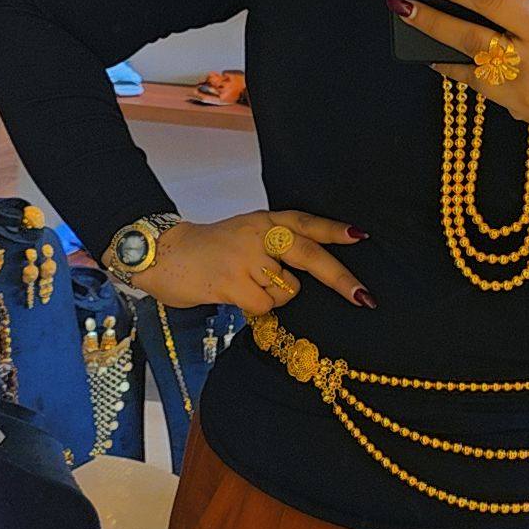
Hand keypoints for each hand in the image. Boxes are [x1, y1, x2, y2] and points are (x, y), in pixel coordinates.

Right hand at [132, 211, 374, 314]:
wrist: (163, 253)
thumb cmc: (210, 250)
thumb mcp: (245, 234)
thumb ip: (276, 245)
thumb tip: (310, 273)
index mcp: (265, 220)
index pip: (306, 222)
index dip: (334, 230)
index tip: (361, 237)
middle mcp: (259, 234)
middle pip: (310, 255)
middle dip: (340, 279)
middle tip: (364, 298)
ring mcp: (246, 257)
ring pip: (286, 289)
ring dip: (274, 296)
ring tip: (245, 285)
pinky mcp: (232, 281)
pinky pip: (265, 305)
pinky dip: (255, 308)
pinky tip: (235, 295)